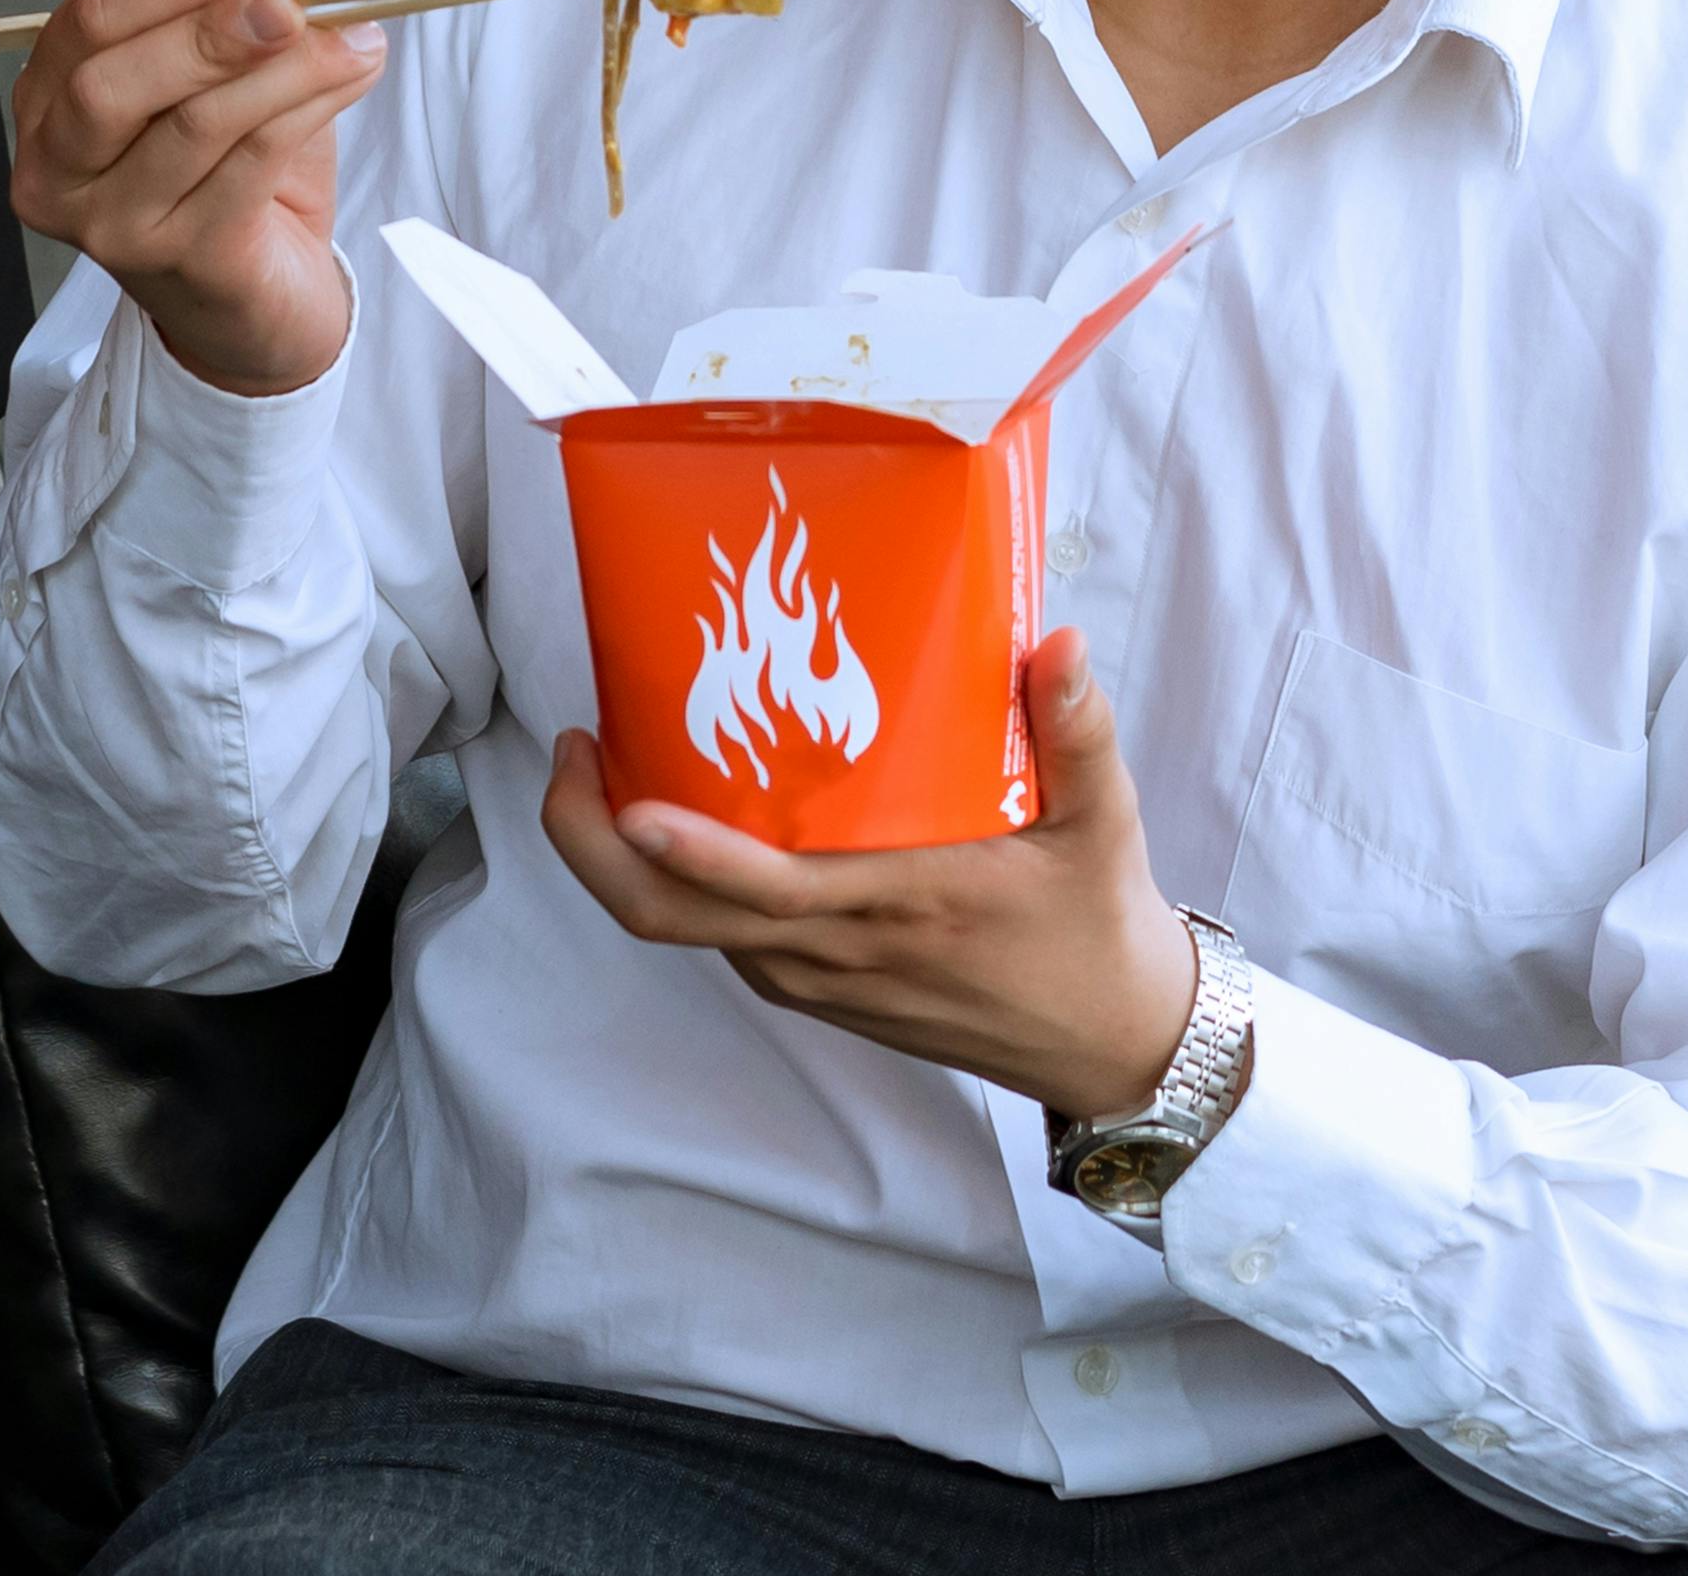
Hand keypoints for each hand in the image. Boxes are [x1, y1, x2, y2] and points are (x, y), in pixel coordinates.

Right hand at [0, 0, 380, 402]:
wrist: (258, 308)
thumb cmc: (227, 180)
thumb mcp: (209, 88)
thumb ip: (225, 30)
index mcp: (48, 106)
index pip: (86, 23)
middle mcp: (58, 174)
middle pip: (111, 83)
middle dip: (205, 30)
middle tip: (288, 1)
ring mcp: (114, 230)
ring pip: (193, 126)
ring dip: (284, 69)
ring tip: (352, 37)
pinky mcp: (184, 265)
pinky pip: (249, 169)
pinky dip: (307, 109)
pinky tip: (353, 74)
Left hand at [534, 626, 1206, 1123]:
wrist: (1114, 1047)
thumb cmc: (1099, 931)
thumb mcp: (1105, 825)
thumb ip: (1076, 731)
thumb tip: (1056, 641)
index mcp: (899, 904)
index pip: (762, 889)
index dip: (682, 851)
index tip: (624, 788)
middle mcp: (836, 950)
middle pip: (670, 920)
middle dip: (592, 846)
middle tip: (573, 751)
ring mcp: (817, 978)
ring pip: (685, 930)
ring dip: (629, 858)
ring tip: (612, 756)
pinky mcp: (817, 990)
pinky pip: (722, 938)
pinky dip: (681, 881)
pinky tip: (683, 812)